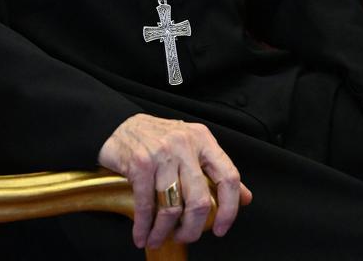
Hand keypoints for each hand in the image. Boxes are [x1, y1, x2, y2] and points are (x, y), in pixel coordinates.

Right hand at [98, 113, 251, 249]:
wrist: (117, 124)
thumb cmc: (157, 138)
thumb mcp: (192, 146)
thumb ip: (217, 171)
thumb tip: (245, 198)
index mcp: (203, 139)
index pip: (228, 176)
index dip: (229, 208)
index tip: (221, 228)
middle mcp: (185, 144)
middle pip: (199, 200)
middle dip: (192, 229)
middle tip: (184, 237)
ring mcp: (162, 153)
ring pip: (172, 206)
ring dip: (164, 232)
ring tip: (158, 238)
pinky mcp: (140, 162)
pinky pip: (146, 204)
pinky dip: (143, 226)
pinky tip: (141, 234)